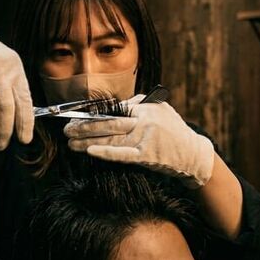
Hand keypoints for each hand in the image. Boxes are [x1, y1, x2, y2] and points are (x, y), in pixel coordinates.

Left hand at [64, 98, 214, 187]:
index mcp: (145, 107)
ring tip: (70, 143)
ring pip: (110, 138)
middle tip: (67, 130)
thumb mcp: (161, 110)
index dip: (92, 114)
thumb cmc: (174, 132)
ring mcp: (145, 138)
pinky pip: (122, 154)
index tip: (76, 118)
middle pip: (108, 122)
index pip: (113, 108)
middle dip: (84, 126)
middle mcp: (144, 121)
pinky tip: (90, 151)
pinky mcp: (146, 155)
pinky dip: (105, 152)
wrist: (193, 154)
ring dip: (87, 140)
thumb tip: (114, 104)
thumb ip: (139, 104)